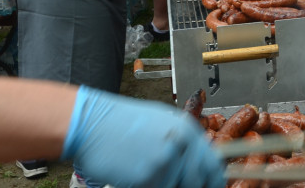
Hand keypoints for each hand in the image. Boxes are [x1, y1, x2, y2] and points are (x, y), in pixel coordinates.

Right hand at [63, 87, 223, 187]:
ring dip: (159, 184)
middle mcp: (181, 144)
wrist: (91, 122)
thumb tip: (198, 167)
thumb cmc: (123, 123)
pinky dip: (144, 186)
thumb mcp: (162, 124)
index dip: (213, 183)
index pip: (212, 167)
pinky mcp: (147, 177)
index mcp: (187, 130)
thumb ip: (183, 144)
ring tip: (142, 171)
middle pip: (196, 183)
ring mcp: (165, 161)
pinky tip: (131, 176)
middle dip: (185, 186)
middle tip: (164, 180)